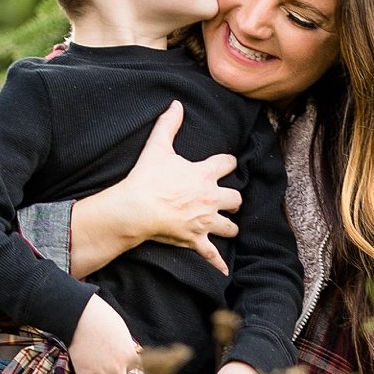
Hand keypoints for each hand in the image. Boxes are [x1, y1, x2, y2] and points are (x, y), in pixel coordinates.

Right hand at [68, 296, 137, 373]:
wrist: (83, 315)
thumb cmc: (102, 317)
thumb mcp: (121, 331)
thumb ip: (124, 345)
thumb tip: (123, 349)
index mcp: (128, 354)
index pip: (134, 370)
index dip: (125, 368)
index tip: (118, 365)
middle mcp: (117, 365)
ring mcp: (100, 370)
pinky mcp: (84, 371)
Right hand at [71, 102, 240, 275]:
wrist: (137, 208)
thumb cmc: (147, 178)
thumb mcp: (158, 147)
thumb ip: (169, 124)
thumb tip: (176, 104)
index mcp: (205, 174)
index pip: (228, 164)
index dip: (227, 163)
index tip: (225, 165)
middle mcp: (211, 198)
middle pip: (236, 198)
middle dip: (233, 199)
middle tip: (226, 199)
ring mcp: (205, 221)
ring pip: (230, 226)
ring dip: (229, 226)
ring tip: (226, 226)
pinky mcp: (196, 239)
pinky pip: (212, 254)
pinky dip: (218, 263)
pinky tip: (224, 270)